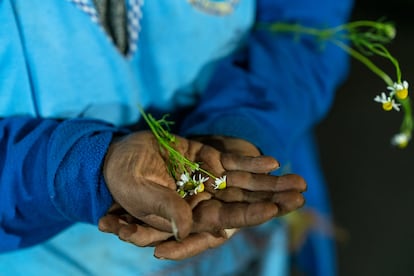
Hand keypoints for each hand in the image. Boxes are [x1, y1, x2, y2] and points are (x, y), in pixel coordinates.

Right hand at [101, 134, 305, 259]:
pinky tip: (273, 162)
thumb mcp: (139, 193)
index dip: (249, 214)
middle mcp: (203, 198)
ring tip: (299, 181)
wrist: (117, 156)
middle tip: (301, 196)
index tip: (274, 210)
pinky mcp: (205, 158)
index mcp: (188, 214)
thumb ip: (163, 209)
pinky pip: (232, 161)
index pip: (225, 217)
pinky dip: (251, 162)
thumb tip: (186, 228)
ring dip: (270, 181)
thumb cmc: (123, 179)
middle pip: (243, 201)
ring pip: (243, 182)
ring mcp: (206, 177)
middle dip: (272, 198)